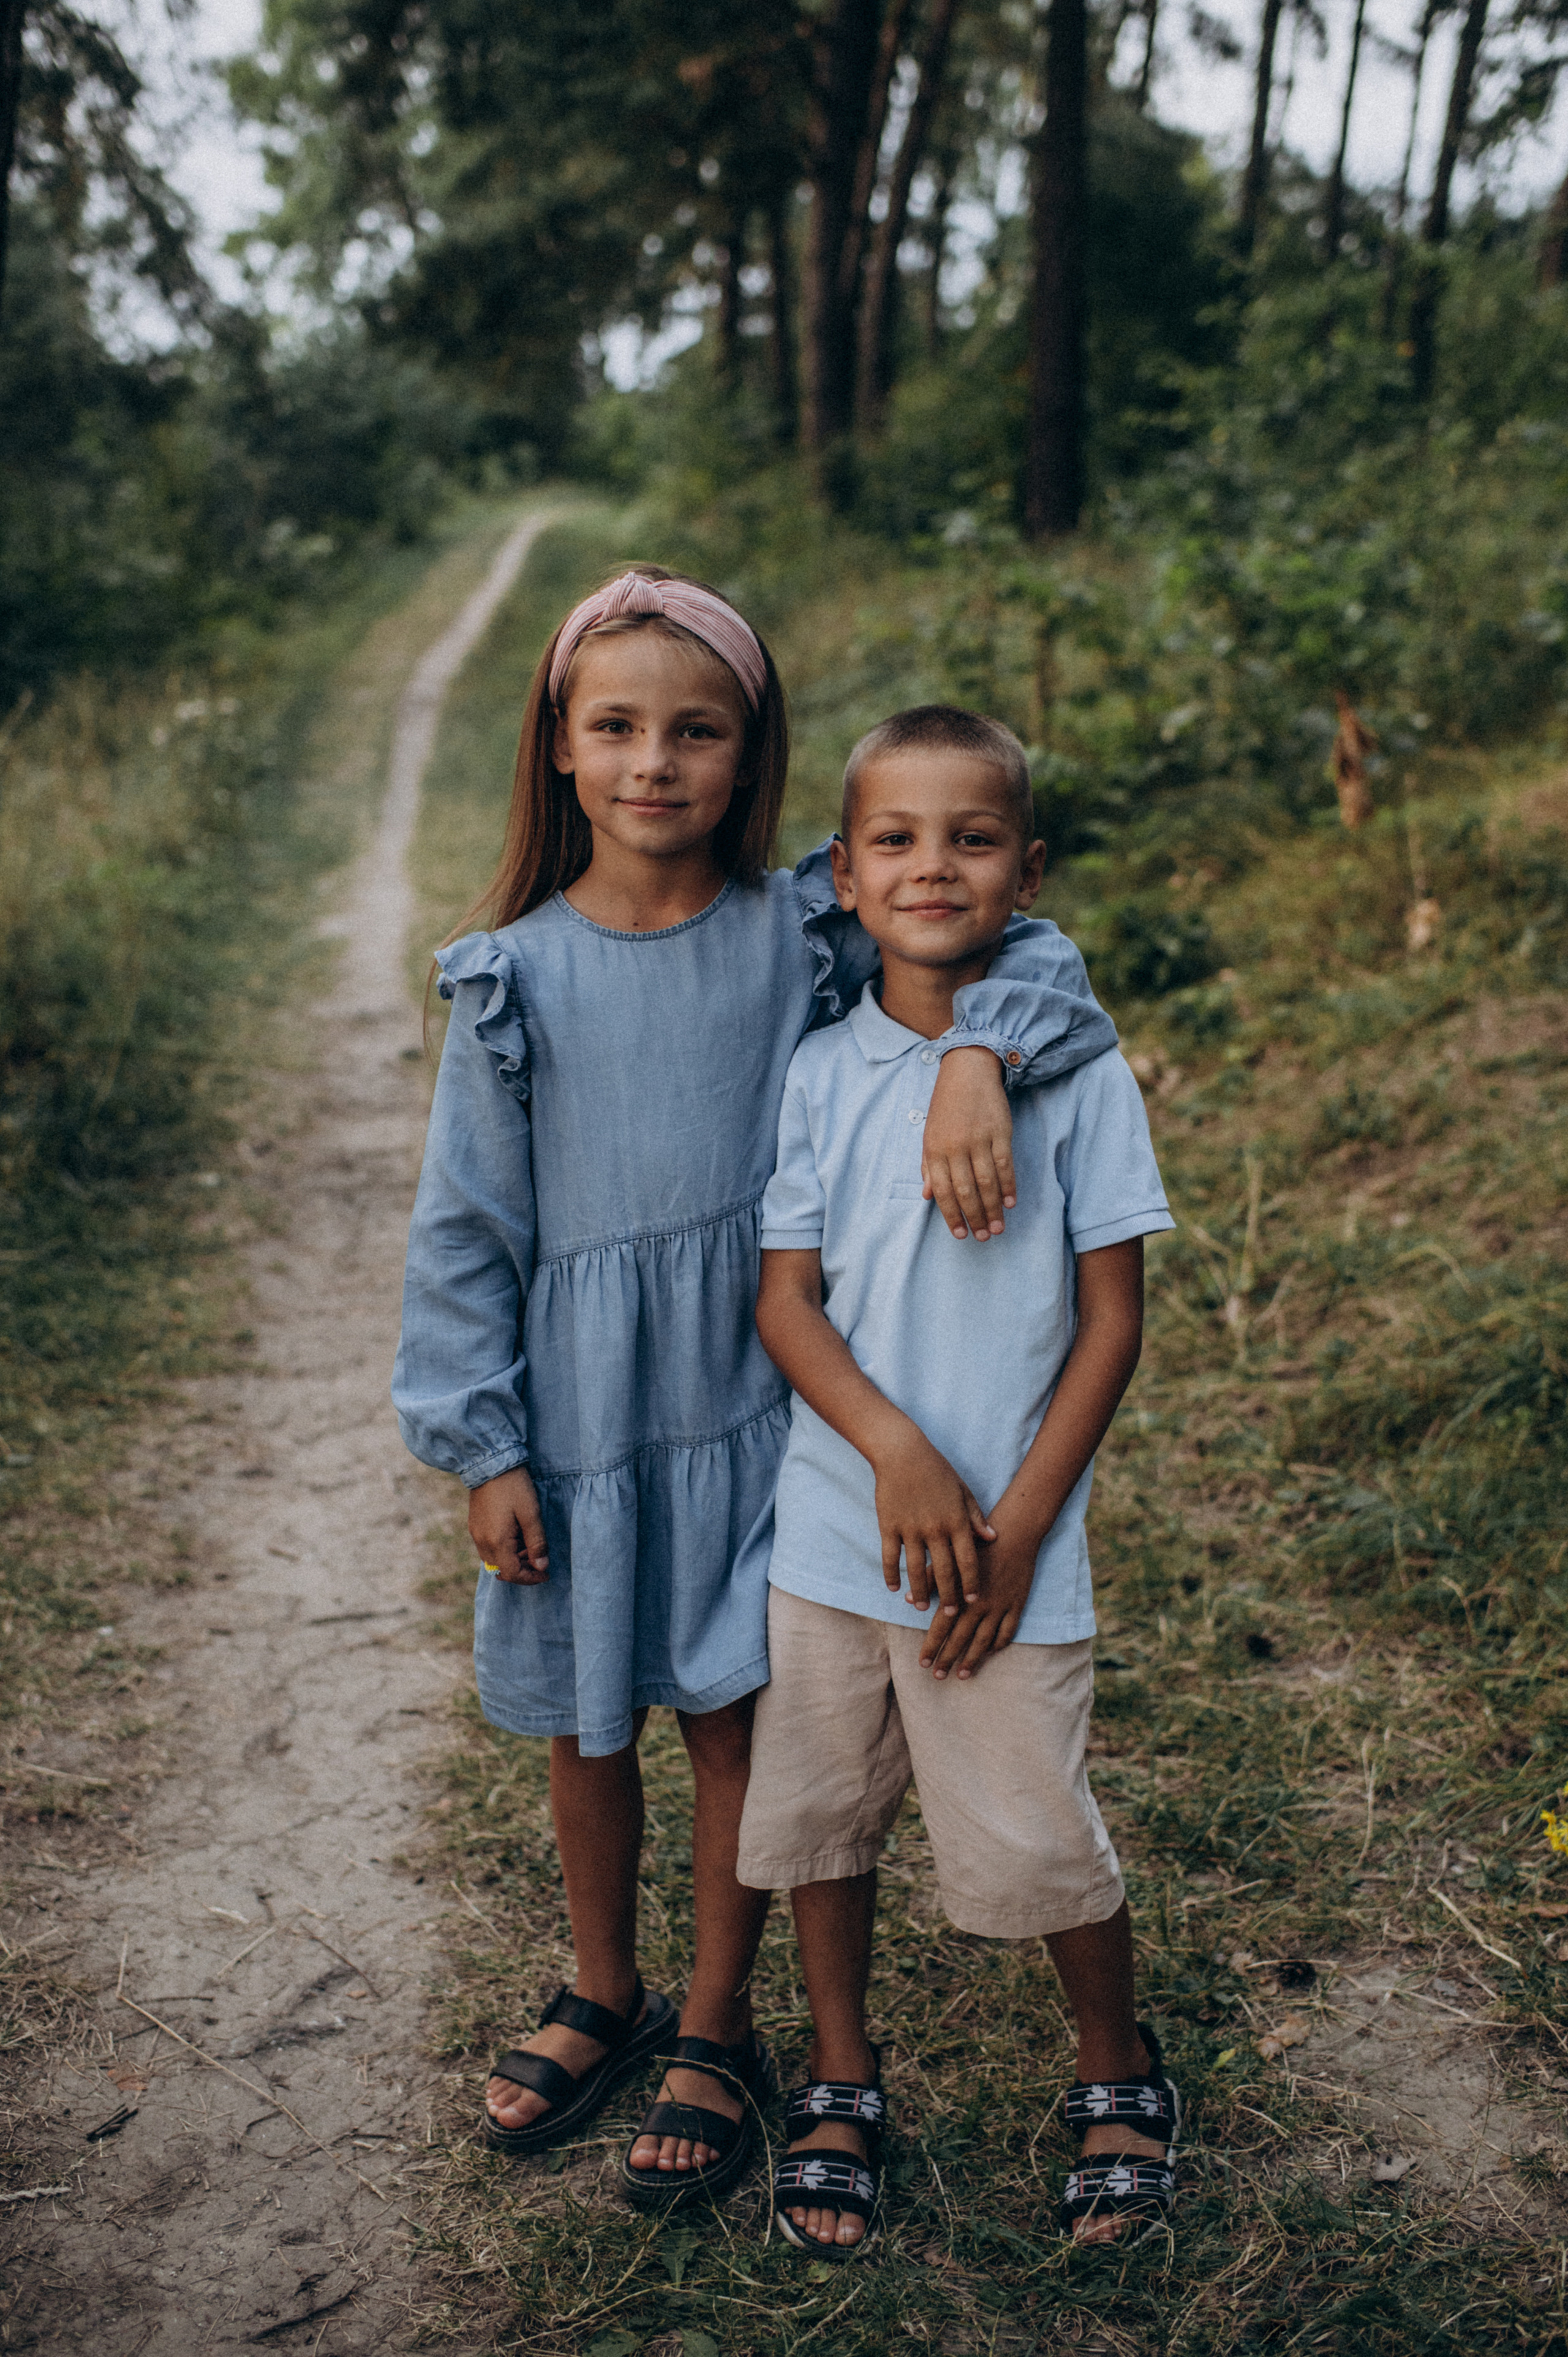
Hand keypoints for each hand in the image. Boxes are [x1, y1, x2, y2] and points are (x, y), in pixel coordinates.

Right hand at [469, 1467, 548, 1584]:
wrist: (491, 1464)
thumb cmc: (514, 1487)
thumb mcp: (531, 1514)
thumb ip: (537, 1542)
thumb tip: (542, 1566)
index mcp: (496, 1541)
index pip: (512, 1574)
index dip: (530, 1578)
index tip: (546, 1573)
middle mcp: (482, 1542)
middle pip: (502, 1571)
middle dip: (523, 1570)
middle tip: (540, 1559)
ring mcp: (476, 1534)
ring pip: (495, 1561)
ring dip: (513, 1560)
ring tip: (530, 1545)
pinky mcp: (475, 1526)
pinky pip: (489, 1548)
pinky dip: (504, 1550)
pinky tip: (517, 1536)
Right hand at [871, 1426, 994, 1616]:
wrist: (902, 1453)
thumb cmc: (937, 1470)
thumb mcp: (963, 1491)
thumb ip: (976, 1517)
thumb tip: (993, 1538)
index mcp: (956, 1521)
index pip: (968, 1560)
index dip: (971, 1583)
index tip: (972, 1600)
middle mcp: (935, 1528)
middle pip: (944, 1570)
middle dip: (948, 1595)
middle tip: (949, 1614)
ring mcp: (911, 1529)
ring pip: (917, 1569)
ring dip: (920, 1591)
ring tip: (921, 1606)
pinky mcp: (889, 1526)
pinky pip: (891, 1557)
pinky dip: (892, 1575)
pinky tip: (895, 1588)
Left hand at [918, 1523, 1036, 1679]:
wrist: (1016, 1533)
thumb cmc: (979, 1542)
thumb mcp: (950, 1556)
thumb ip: (930, 1578)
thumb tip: (909, 1598)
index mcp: (960, 1592)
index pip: (941, 1626)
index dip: (931, 1646)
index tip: (922, 1663)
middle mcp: (979, 1603)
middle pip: (960, 1638)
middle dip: (947, 1659)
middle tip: (937, 1677)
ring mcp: (1000, 1606)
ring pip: (984, 1640)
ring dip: (972, 1659)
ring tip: (962, 1675)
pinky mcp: (1017, 1604)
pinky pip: (1008, 1630)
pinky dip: (998, 1643)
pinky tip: (990, 1652)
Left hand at [922, 1045, 1016, 1240]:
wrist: (967, 1070)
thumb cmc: (946, 1106)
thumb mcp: (929, 1134)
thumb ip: (928, 1166)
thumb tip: (927, 1196)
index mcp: (935, 1149)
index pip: (943, 1191)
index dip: (952, 1215)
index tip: (960, 1234)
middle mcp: (956, 1147)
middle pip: (966, 1191)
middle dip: (975, 1217)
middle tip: (984, 1237)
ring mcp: (979, 1139)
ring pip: (987, 1181)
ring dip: (993, 1208)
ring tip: (998, 1228)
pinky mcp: (999, 1131)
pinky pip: (1005, 1164)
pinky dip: (1009, 1185)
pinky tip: (1010, 1202)